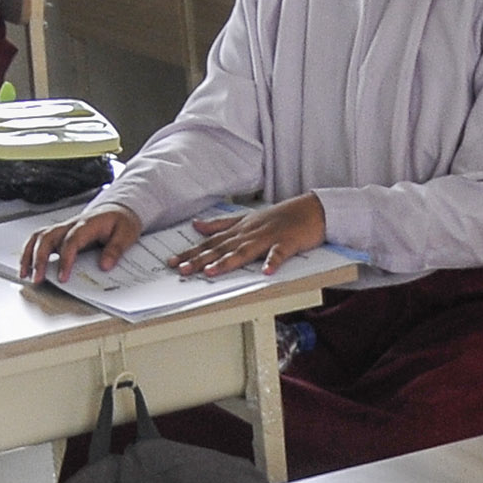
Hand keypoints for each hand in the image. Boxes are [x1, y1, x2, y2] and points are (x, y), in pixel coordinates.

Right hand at [21, 204, 142, 284]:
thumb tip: (104, 265)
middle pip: (47, 238)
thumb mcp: (126, 234)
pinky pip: (39, 239)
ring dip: (29, 255)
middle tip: (37, 279)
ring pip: (39, 237)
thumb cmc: (120, 222)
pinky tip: (27, 265)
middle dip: (39, 259)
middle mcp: (71, 225)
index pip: (71, 241)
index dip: (65, 259)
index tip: (62, 277)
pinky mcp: (59, 234)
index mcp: (87, 224)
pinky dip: (30, 251)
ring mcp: (63, 228)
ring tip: (25, 274)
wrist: (118, 210)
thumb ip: (116, 249)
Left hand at [177, 194, 330, 275]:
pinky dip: (273, 262)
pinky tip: (266, 272)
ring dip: (228, 261)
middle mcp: (249, 233)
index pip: (210, 242)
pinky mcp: (287, 243)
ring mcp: (268, 238)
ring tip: (211, 271)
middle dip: (201, 259)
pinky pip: (279, 254)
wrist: (311, 210)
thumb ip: (220, 224)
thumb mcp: (246, 218)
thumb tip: (196, 225)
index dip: (191, 252)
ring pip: (245, 251)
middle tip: (182, 269)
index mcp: (239, 230)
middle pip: (222, 248)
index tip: (172, 262)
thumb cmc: (279, 217)